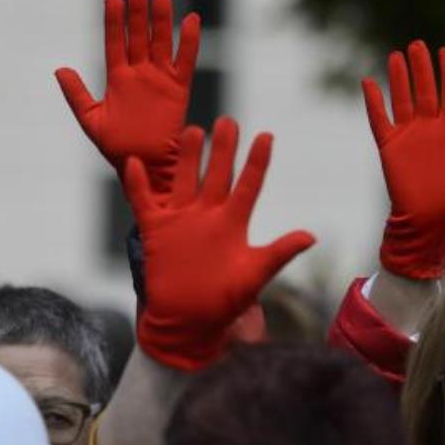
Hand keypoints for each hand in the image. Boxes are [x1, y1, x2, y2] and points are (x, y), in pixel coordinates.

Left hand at [56, 0, 199, 196]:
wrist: (143, 164)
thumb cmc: (116, 147)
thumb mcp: (90, 119)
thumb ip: (76, 94)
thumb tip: (60, 69)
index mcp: (117, 78)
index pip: (115, 43)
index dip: (114, 22)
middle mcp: (139, 74)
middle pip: (138, 36)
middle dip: (137, 13)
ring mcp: (159, 79)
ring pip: (161, 42)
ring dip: (161, 20)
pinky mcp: (178, 89)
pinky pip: (185, 61)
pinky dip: (190, 41)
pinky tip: (191, 20)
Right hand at [125, 117, 314, 369]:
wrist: (187, 323)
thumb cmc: (223, 302)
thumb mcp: (254, 276)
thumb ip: (279, 253)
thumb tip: (311, 236)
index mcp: (232, 223)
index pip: (248, 185)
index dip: (257, 162)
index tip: (266, 136)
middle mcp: (207, 215)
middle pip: (216, 174)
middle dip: (222, 149)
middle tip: (229, 122)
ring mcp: (180, 220)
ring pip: (183, 179)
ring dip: (187, 157)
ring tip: (193, 130)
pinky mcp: (156, 230)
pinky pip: (144, 202)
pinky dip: (138, 184)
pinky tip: (134, 163)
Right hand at [362, 40, 444, 278]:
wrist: (431, 222)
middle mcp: (429, 129)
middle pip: (425, 91)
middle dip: (421, 68)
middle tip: (418, 45)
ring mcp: (408, 137)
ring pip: (402, 100)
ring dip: (399, 79)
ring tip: (396, 55)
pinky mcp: (390, 148)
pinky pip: (379, 120)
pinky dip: (373, 102)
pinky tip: (369, 83)